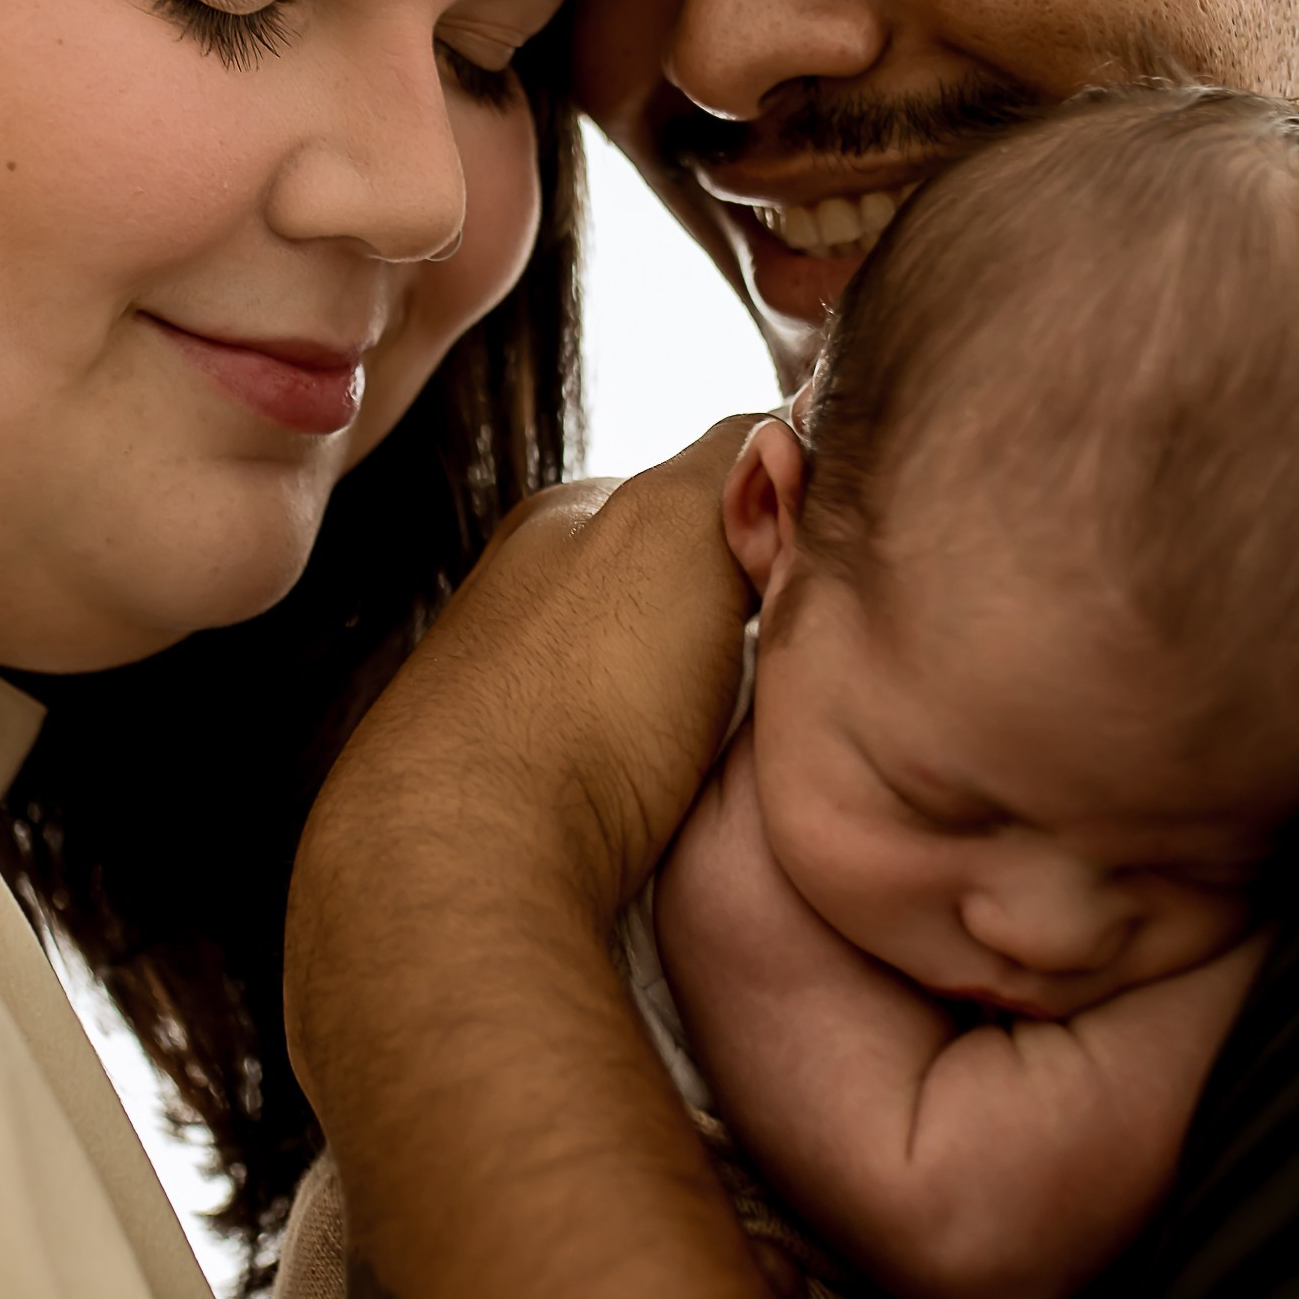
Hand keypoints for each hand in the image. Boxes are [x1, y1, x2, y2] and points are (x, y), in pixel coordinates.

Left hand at [289, 427, 757, 1027]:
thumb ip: (738, 458)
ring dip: (717, 711)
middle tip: (810, 670)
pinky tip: (702, 811)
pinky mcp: (520, 813)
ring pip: (663, 688)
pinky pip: (637, 774)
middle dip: (748, 624)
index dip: (783, 531)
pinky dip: (678, 782)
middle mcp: (526, 604)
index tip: (830, 582)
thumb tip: (793, 420)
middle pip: (683, 595)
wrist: (468, 878)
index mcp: (561, 524)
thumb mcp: (676, 525)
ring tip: (765, 749)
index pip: (702, 492)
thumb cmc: (576, 700)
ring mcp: (514, 710)